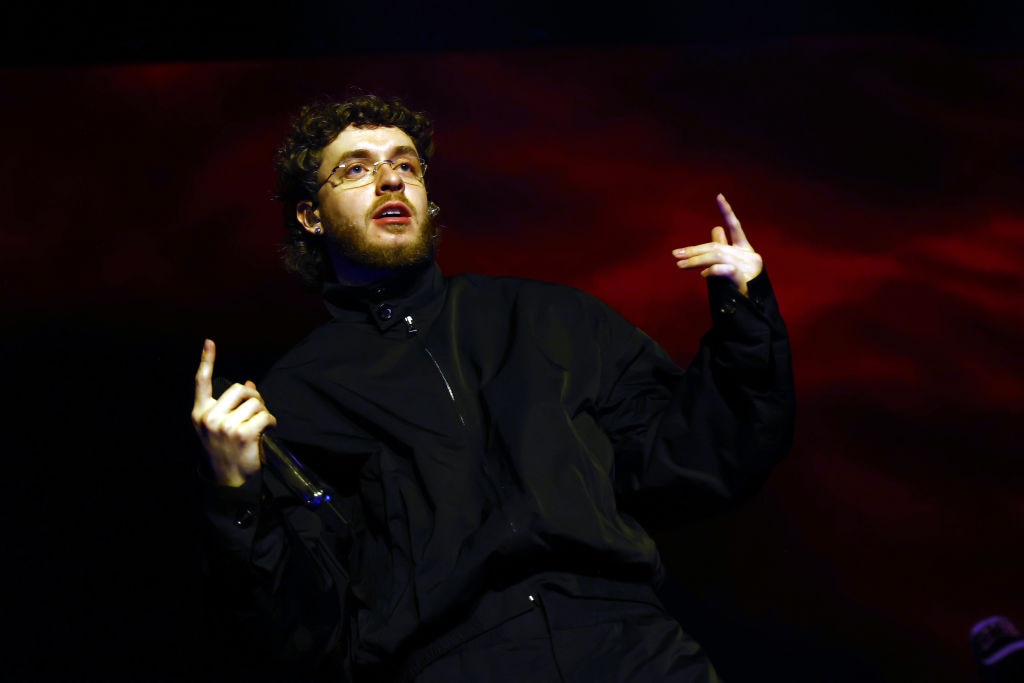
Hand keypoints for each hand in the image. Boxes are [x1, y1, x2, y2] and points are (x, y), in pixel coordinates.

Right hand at [191, 339, 276, 486]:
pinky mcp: (243, 434)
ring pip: (255, 402)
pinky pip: (265, 415)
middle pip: (240, 390)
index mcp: (199, 413)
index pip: (201, 381)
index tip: (209, 341)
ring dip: (264, 412)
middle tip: (258, 411)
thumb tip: (249, 383)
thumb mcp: (221, 426)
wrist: (229, 481)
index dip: (206, 360)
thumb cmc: (227, 451)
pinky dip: (271, 421)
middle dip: (254, 397)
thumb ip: (231, 405)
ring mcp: (225, 426)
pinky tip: (269, 429)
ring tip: (261, 424)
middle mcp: (209, 418)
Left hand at [671, 194, 762, 296]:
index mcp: (745, 248)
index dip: (727, 211)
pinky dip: (711, 271)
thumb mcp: (732, 265)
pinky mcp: (744, 278)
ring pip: (716, 257)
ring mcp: (747, 265)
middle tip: (676, 254)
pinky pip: (724, 270)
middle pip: (717, 246)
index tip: (718, 196)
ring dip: (696, 261)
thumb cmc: (742, 285)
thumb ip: (722, 248)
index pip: (735, 226)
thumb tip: (716, 228)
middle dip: (694, 250)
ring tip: (680, 265)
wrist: (756, 306)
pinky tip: (702, 275)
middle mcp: (747, 254)